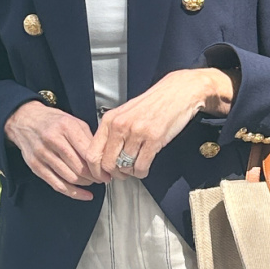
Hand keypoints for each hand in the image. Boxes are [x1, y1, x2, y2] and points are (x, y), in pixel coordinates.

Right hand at [4, 101, 100, 199]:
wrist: (24, 120)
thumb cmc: (51, 120)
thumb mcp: (73, 121)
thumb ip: (88, 137)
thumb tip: (103, 156)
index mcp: (65, 127)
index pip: (88, 153)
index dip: (100, 166)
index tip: (107, 171)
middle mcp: (53, 140)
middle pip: (80, 167)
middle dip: (94, 176)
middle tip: (102, 178)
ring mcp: (43, 154)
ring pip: (70, 177)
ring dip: (85, 183)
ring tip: (92, 181)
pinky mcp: (36, 166)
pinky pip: (57, 185)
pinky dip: (74, 193)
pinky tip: (84, 194)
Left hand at [88, 68, 234, 181]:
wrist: (177, 93)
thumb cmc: (153, 103)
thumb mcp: (125, 114)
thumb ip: (113, 132)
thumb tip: (104, 156)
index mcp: (110, 119)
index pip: (92, 153)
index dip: (96, 170)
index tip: (102, 175)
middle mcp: (121, 125)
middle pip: (107, 164)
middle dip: (114, 174)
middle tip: (120, 175)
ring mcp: (137, 132)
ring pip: (125, 167)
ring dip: (130, 172)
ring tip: (135, 167)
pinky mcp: (153, 139)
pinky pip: (141, 166)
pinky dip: (141, 172)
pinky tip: (144, 167)